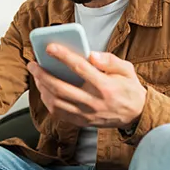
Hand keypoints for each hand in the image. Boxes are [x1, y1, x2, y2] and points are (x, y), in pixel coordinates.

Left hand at [27, 44, 145, 128]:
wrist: (136, 115)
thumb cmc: (128, 89)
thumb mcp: (127, 69)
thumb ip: (110, 60)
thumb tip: (91, 54)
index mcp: (105, 86)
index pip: (80, 68)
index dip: (63, 56)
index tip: (49, 47)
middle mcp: (94, 102)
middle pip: (61, 88)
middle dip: (42, 74)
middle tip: (33, 64)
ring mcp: (86, 114)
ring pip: (56, 102)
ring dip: (42, 88)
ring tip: (37, 76)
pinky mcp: (82, 122)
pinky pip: (59, 113)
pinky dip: (48, 102)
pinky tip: (44, 91)